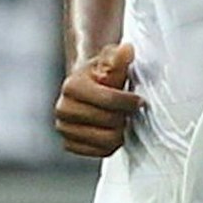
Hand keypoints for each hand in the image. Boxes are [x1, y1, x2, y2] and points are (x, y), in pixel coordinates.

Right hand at [54, 42, 143, 157]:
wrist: (85, 90)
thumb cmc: (101, 74)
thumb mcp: (110, 61)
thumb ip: (119, 57)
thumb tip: (127, 50)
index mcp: (71, 86)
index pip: (109, 100)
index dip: (130, 102)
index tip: (140, 101)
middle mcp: (62, 109)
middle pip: (109, 121)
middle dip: (124, 116)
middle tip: (130, 112)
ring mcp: (63, 129)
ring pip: (106, 140)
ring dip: (121, 132)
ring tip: (123, 121)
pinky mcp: (69, 145)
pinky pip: (101, 152)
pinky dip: (112, 144)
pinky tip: (114, 131)